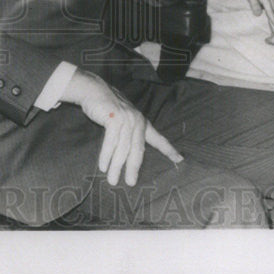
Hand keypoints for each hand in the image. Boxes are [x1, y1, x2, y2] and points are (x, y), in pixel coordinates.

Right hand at [61, 69, 182, 186]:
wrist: (94, 89)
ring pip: (123, 148)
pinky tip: (103, 166)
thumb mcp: (122, 119)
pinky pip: (111, 142)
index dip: (169, 150)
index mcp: (142, 122)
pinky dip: (106, 156)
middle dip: (134, 168)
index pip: (158, 138)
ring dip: (116, 166)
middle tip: (130, 183)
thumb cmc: (107, 107)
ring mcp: (126, 119)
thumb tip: (129, 155)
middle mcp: (137, 121)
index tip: (180, 160)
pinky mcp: (114, 118)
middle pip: (138, 149)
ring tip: (112, 180)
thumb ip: (128, 132)